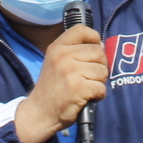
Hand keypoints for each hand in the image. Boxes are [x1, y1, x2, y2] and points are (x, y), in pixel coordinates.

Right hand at [15, 23, 107, 142]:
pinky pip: (101, 88)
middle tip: (88, 77)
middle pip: (98, 52)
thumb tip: (101, 46)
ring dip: (99, 82)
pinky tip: (87, 98)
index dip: (94, 38)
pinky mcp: (78, 88)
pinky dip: (98, 95)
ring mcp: (70, 72)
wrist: (40, 113)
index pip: (81, 30)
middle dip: (99, 66)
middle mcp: (63, 56)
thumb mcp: (56, 62)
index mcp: (57, 47)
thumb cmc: (53, 87)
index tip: (93, 52)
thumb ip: (74, 51)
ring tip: (85, 88)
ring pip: (103, 71)